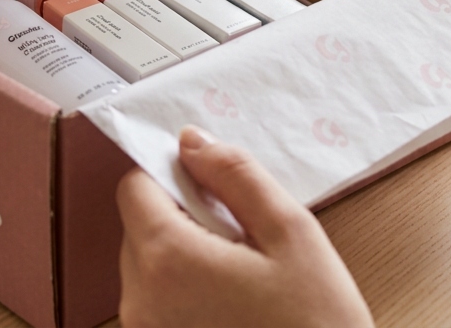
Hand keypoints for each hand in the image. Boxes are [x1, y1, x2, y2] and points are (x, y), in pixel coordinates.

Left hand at [116, 126, 372, 327]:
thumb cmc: (316, 324)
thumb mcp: (291, 233)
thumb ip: (236, 175)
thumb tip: (190, 141)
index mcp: (165, 260)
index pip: (134, 187)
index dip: (172, 174)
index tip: (213, 187)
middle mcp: (139, 301)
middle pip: (139, 225)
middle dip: (182, 216)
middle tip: (240, 236)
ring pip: (147, 265)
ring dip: (184, 255)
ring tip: (241, 276)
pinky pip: (156, 302)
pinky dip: (184, 290)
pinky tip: (232, 304)